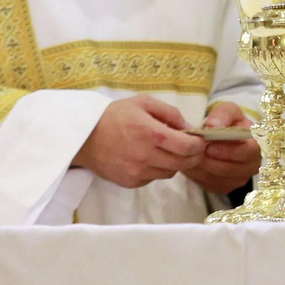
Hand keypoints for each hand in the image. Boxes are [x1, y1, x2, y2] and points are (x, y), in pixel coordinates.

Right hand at [71, 94, 205, 188]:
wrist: (84, 138)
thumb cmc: (115, 116)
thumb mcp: (143, 103)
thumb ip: (170, 113)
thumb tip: (190, 128)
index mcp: (150, 133)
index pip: (187, 147)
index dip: (199, 145)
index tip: (200, 140)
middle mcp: (145, 156)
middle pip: (183, 163)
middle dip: (192, 156)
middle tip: (191, 147)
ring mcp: (137, 172)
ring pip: (170, 172)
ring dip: (175, 162)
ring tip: (166, 150)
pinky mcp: (131, 182)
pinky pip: (154, 178)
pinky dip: (158, 169)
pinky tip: (149, 157)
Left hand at [184, 102, 262, 194]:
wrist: (225, 137)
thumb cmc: (230, 123)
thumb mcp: (228, 111)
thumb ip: (222, 114)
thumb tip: (212, 125)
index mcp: (259, 145)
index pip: (247, 152)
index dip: (227, 150)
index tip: (209, 146)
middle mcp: (253, 165)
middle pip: (231, 169)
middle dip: (211, 161)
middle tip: (194, 152)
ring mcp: (240, 179)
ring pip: (219, 179)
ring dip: (202, 169)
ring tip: (189, 156)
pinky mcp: (226, 187)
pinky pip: (210, 185)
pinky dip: (198, 175)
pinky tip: (190, 163)